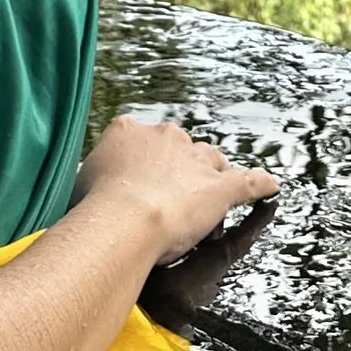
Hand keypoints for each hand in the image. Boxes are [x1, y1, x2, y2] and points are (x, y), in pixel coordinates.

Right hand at [76, 114, 276, 260]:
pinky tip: (270, 188)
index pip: (141, 139)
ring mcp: (196, 160)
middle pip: (179, 148)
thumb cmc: (93, 205)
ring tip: (205, 201)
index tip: (136, 182)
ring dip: (209, 177)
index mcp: (129, 131)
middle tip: (165, 199)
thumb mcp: (79, 182)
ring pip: (211, 161)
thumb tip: (89, 188)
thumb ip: (93, 177)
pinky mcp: (222, 187)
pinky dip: (261, 185)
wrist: (124, 218)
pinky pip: (249, 182)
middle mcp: (166, 137)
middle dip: (176, 169)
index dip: (141, 163)